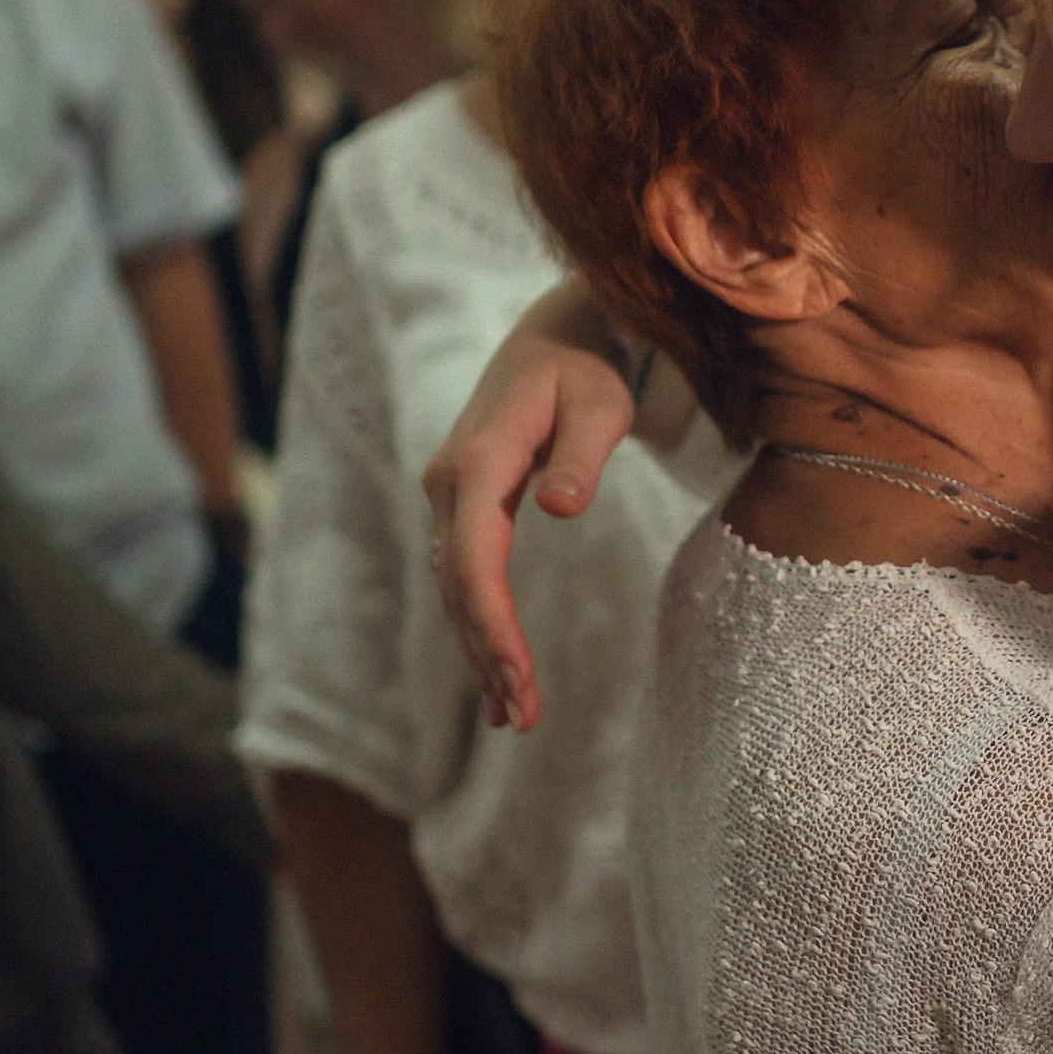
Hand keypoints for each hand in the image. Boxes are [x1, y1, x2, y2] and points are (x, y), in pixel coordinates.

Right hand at [423, 326, 636, 730]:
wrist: (559, 335)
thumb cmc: (590, 367)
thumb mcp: (602, 403)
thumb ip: (584, 454)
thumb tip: (561, 508)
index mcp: (480, 459)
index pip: (475, 559)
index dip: (494, 622)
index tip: (521, 674)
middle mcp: (451, 481)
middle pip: (460, 586)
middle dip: (489, 654)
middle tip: (525, 718)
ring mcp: (451, 495)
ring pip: (457, 589)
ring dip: (482, 651)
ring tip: (517, 716)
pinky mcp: (464, 506)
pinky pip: (465, 577)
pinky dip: (479, 627)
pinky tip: (500, 678)